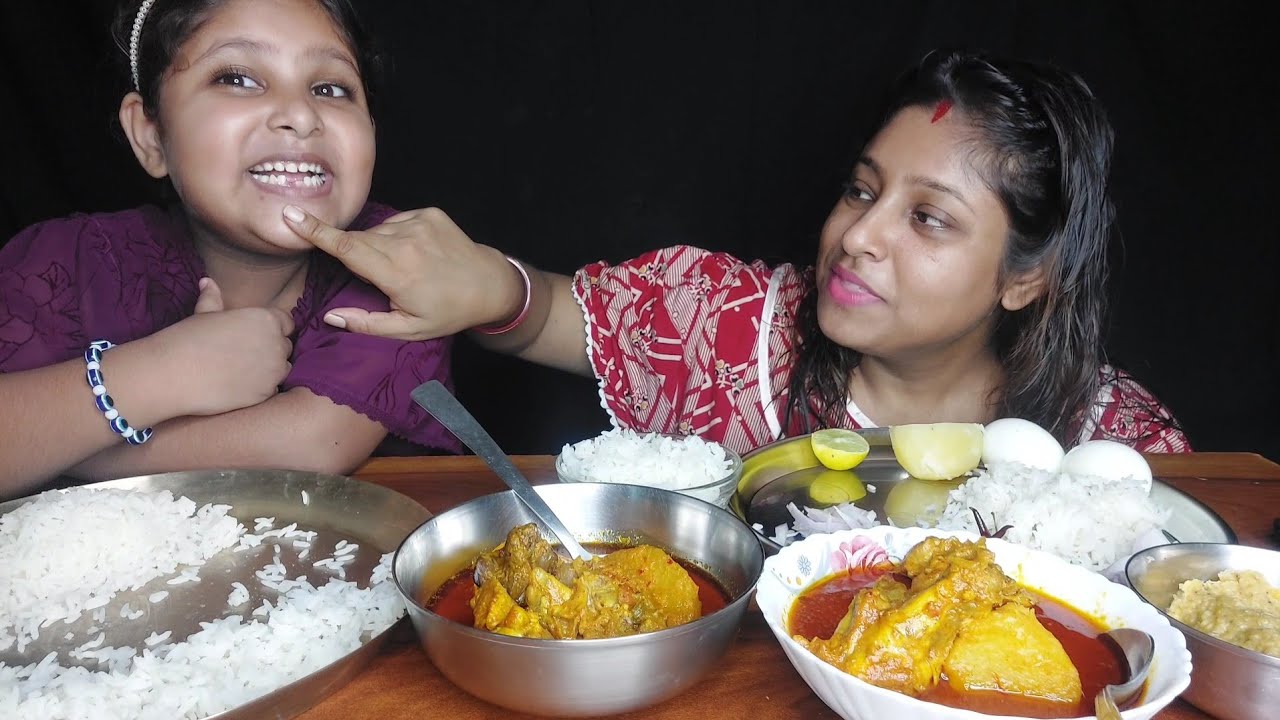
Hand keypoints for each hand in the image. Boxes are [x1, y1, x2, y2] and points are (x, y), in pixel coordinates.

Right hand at [145, 278, 294, 415]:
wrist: (175, 374)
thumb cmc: (189, 339)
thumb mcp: (204, 314)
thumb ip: (214, 298)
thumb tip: (208, 282)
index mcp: (266, 320)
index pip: (287, 322)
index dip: (274, 328)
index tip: (258, 335)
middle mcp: (276, 344)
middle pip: (285, 346)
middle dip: (271, 349)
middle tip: (245, 354)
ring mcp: (274, 371)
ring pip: (282, 369)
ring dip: (269, 369)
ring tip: (242, 370)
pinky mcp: (266, 393)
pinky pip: (271, 389)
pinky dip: (260, 388)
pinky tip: (239, 385)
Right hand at [283, 205, 522, 339]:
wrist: (489, 285)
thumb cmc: (447, 312)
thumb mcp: (408, 329)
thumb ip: (367, 324)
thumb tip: (331, 316)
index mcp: (396, 273)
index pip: (347, 249)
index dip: (317, 232)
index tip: (292, 214)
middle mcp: (406, 243)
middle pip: (359, 240)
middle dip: (357, 254)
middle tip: (384, 278)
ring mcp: (419, 223)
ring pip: (378, 231)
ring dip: (381, 248)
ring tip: (407, 268)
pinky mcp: (429, 212)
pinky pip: (398, 221)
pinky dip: (398, 236)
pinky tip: (417, 253)